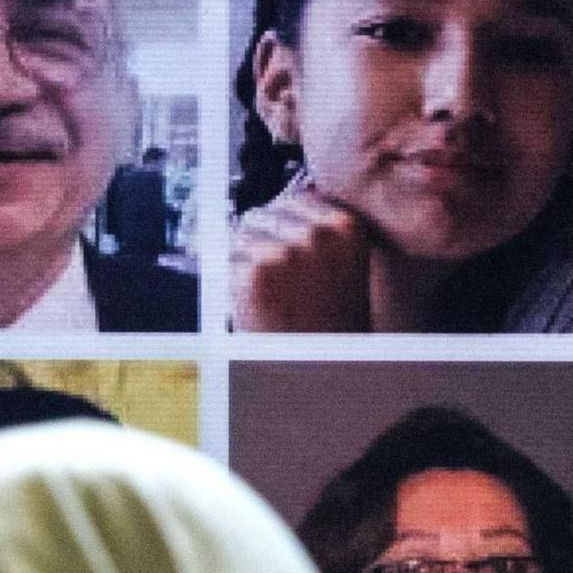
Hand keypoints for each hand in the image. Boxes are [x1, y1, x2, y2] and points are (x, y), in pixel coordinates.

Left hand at [233, 181, 377, 331]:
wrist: (322, 372)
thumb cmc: (328, 325)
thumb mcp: (339, 266)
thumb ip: (315, 230)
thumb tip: (274, 204)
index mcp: (346, 225)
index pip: (294, 199)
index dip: (282, 228)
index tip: (288, 258)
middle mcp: (318, 232)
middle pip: (264, 213)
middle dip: (261, 242)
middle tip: (278, 284)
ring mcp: (286, 250)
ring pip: (241, 235)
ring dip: (245, 261)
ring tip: (271, 296)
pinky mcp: (255, 272)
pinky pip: (226, 260)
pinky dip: (231, 282)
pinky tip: (257, 305)